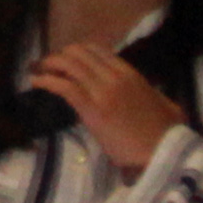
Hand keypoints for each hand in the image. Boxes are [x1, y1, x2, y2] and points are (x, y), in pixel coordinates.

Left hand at [30, 35, 186, 172]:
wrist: (163, 151)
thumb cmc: (166, 132)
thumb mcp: (166, 105)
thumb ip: (155, 94)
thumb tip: (151, 94)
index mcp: (130, 74)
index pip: (98, 50)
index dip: (78, 51)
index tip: (68, 58)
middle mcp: (114, 76)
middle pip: (79, 54)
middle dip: (61, 56)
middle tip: (49, 65)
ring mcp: (102, 91)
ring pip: (69, 66)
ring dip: (49, 65)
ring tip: (37, 71)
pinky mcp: (92, 110)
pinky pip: (64, 87)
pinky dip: (47, 81)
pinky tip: (36, 83)